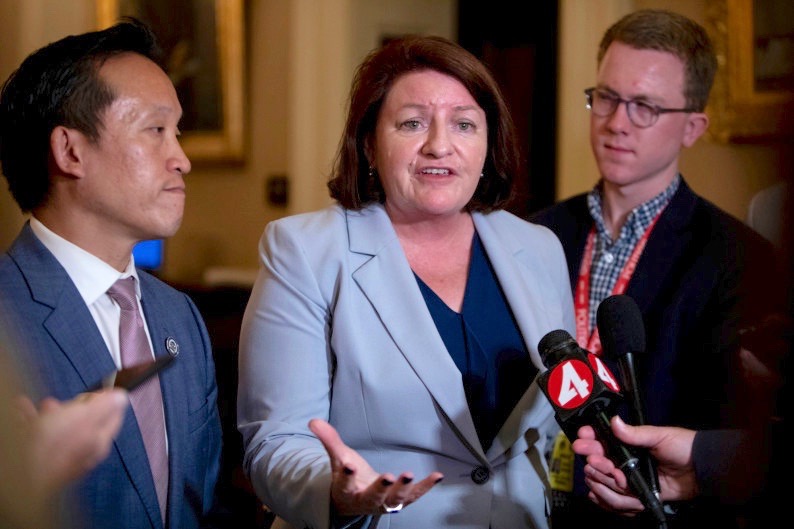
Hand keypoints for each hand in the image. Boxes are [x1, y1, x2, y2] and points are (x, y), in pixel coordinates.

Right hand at [17, 389, 127, 496]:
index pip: (114, 417)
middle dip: (73, 407)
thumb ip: (105, 406)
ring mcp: (62, 459)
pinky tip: (23, 412)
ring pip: (58, 429)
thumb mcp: (86, 417)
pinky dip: (31, 421)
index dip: (107, 401)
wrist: (20, 473)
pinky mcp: (41, 461)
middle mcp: (84, 453)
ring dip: (49, 413)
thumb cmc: (55, 444)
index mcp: (100, 443)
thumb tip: (122, 397)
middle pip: (84, 423)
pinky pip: (37, 436)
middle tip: (62, 401)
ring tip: (41, 405)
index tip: (98, 391)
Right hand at [308, 418, 443, 515]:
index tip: (349, 465)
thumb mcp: (338, 459)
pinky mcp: (399, 501)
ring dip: (404, 488)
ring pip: (394, 500)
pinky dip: (426, 487)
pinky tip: (437, 475)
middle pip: (374, 496)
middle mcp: (365, 501)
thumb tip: (313, 421)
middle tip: (390, 476)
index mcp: (346, 492)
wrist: (355, 501)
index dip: (346, 476)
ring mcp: (384, 503)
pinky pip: (414, 496)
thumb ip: (329, 441)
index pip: (345, 485)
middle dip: (382, 487)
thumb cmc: (347, 477)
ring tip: (409, 474)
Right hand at [571, 416, 698, 512]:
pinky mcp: (637, 496)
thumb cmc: (682, 447)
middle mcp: (623, 461)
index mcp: (626, 444)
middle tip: (597, 463)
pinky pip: (617, 502)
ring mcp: (629, 480)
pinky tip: (601, 496)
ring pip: (605, 485)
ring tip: (617, 480)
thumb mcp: (659, 436)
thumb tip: (614, 421)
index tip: (581, 441)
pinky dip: (611, 502)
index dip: (589, 442)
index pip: (601, 442)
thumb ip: (635, 433)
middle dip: (597, 465)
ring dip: (605, 484)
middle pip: (597, 466)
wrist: (702, 471)